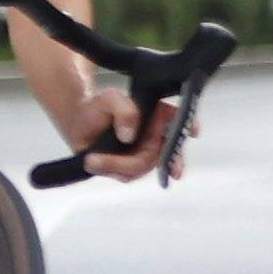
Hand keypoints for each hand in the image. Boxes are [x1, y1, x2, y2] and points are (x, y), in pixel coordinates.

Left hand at [63, 84, 178, 183]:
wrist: (78, 123)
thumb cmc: (98, 107)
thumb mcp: (109, 99)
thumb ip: (124, 110)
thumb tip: (130, 134)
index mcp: (158, 116)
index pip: (180, 120)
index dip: (189, 125)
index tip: (194, 131)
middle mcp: (157, 136)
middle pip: (164, 153)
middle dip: (157, 162)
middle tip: (154, 169)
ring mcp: (146, 153)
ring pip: (144, 166)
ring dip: (120, 166)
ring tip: (94, 159)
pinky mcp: (131, 166)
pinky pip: (129, 174)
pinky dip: (113, 170)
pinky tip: (96, 163)